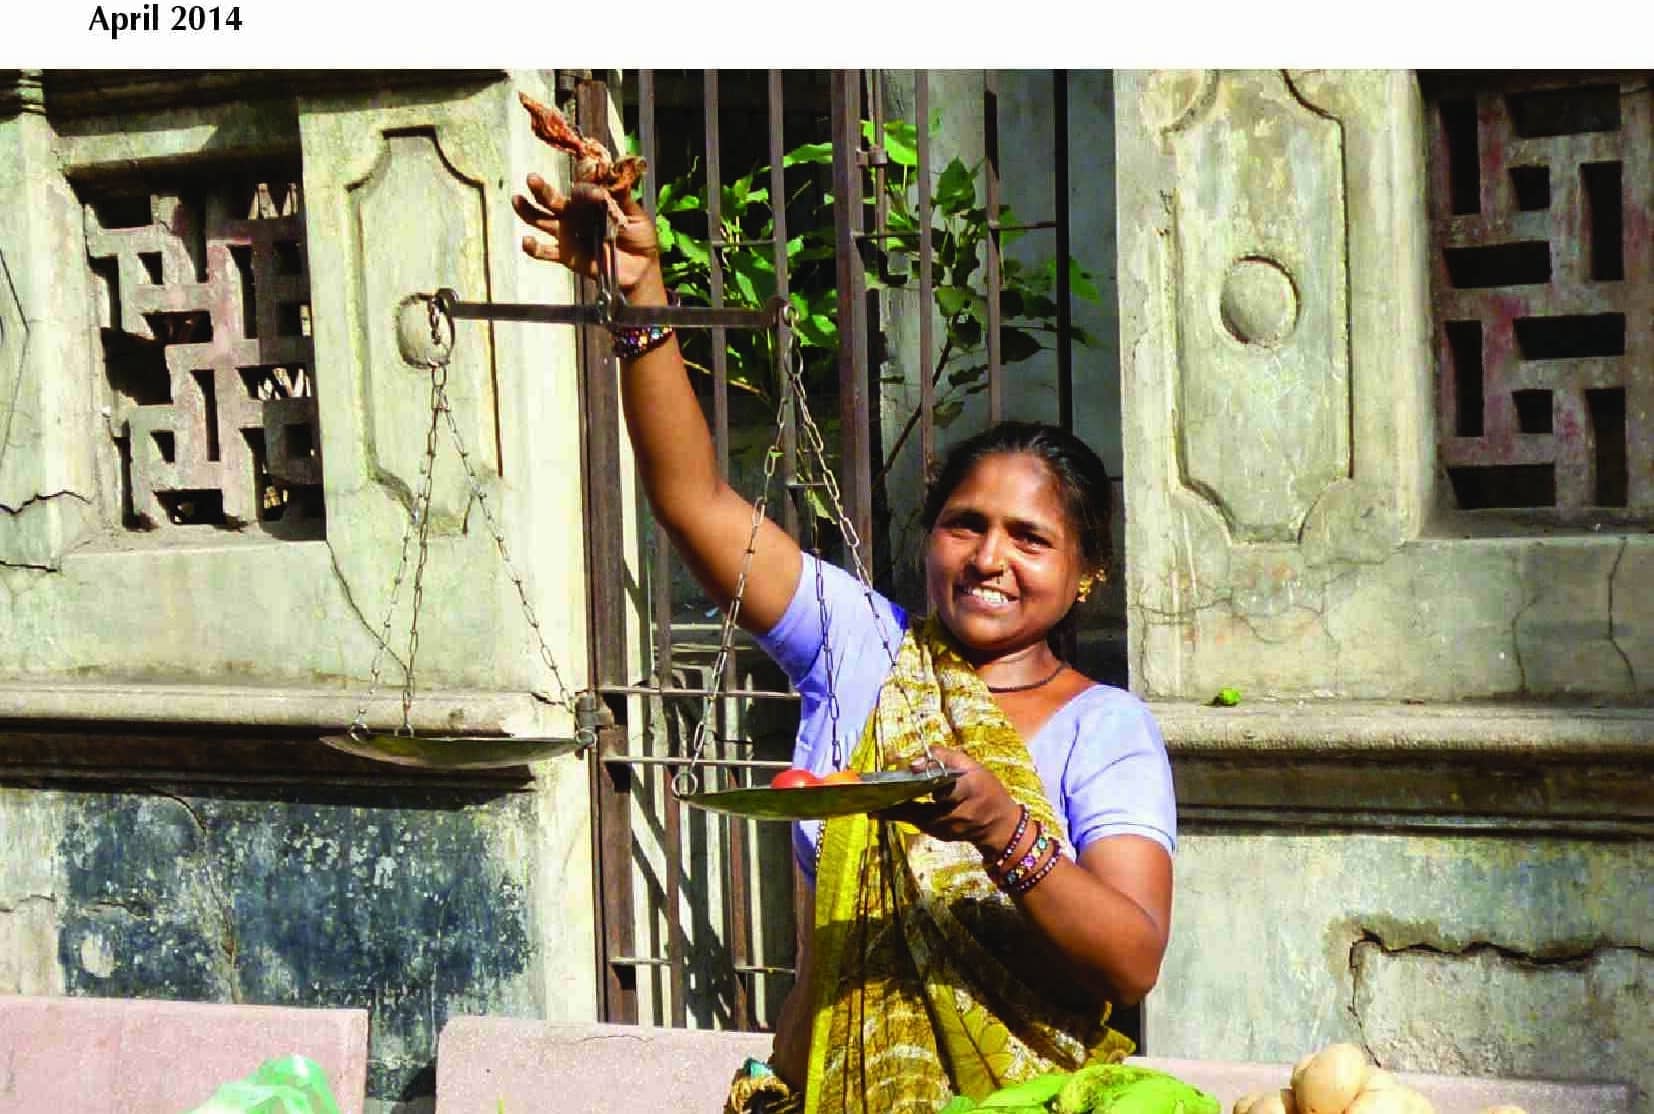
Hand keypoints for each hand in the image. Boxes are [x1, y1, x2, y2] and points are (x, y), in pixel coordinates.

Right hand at [512, 176, 660, 296]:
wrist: (639, 269)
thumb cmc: (638, 238)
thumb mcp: (634, 215)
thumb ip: (622, 196)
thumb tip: (616, 170)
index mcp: (589, 202)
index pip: (579, 188)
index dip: (583, 187)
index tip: (592, 191)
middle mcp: (574, 215)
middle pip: (552, 200)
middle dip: (541, 189)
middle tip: (532, 178)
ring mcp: (567, 234)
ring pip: (542, 220)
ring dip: (528, 210)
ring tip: (517, 199)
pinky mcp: (565, 255)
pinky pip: (545, 251)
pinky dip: (534, 248)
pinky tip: (526, 241)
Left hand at [878, 745, 1021, 855]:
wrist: (998, 825)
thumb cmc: (986, 789)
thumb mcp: (973, 768)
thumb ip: (946, 758)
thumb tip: (915, 762)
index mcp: (970, 790)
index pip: (946, 785)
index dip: (928, 775)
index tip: (909, 770)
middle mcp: (958, 813)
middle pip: (924, 807)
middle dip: (898, 802)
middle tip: (873, 797)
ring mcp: (949, 828)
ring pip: (916, 817)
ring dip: (893, 810)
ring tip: (870, 804)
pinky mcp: (940, 834)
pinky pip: (917, 822)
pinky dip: (900, 814)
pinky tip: (880, 810)